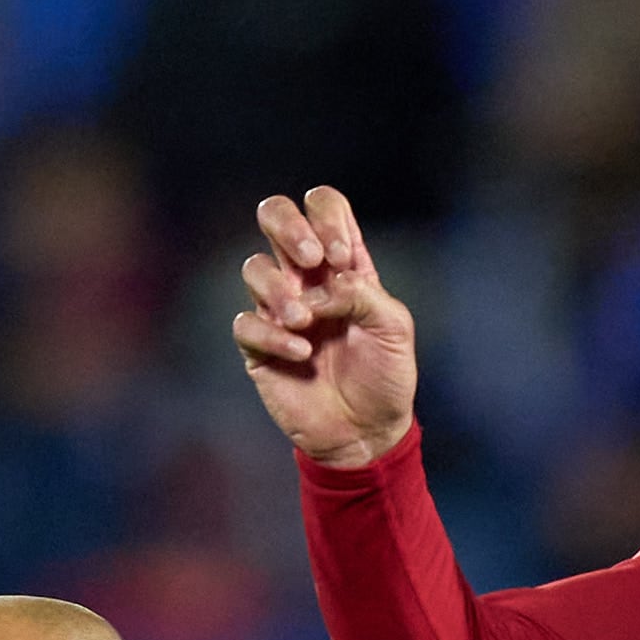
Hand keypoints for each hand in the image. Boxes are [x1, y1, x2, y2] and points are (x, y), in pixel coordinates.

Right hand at [233, 187, 418, 467]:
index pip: (324, 205)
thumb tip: (323, 285)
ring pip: (254, 267)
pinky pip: (245, 324)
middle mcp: (306, 278)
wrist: (367, 433)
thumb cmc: (385, 377)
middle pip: (274, 215)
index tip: (341, 257)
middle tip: (312, 262)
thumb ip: (364, 293)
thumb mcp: (394, 329)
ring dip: (278, 288)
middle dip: (288, 226)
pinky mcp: (259, 347)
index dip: (326, 218)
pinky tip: (301, 353)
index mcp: (342, 263)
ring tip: (306, 321)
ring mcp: (278, 309)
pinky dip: (271, 335)